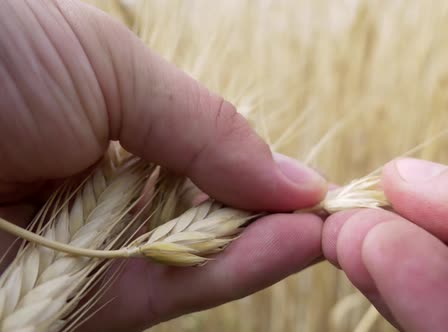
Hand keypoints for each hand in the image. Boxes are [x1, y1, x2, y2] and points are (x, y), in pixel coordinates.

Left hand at [0, 1, 325, 330]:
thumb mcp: (113, 71)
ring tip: (321, 233)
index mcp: (107, 130)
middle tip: (337, 218)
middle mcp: (97, 194)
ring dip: (257, 249)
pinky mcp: (57, 303)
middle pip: (201, 220)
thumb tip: (293, 176)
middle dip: (268, 219)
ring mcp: (79, 251)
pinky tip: (279, 248)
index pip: (202, 165)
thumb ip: (205, 129)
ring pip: (186, 264)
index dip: (258, 178)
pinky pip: (152, 294)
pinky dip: (218, 275)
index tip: (315, 184)